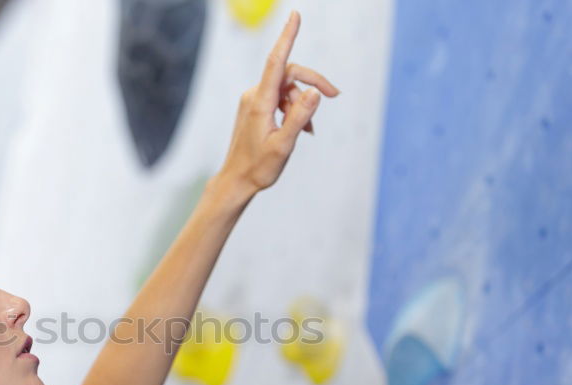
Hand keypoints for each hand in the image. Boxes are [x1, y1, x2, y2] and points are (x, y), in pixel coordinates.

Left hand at [218, 10, 339, 194]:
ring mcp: (254, 101)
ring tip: (308, 131)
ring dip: (303, 105)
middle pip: (289, 74)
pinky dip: (295, 110)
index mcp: (260, 102)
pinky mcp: (255, 109)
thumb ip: (299, 117)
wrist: (236, 181)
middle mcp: (254, 96)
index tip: (295, 15)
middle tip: (334, 95)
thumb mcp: (284, 144)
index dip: (287, 37)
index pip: (277, 62)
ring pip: (287, 89)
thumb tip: (314, 93)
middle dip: (312, 83)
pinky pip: (281, 100)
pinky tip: (302, 130)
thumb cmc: (258, 168)